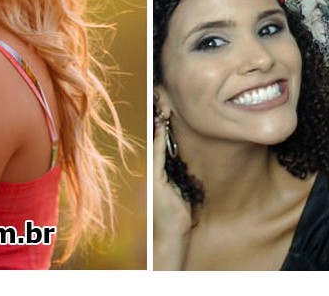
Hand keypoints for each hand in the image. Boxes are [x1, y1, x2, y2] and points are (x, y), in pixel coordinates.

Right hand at [151, 111, 192, 268]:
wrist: (172, 233)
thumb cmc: (177, 212)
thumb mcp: (177, 185)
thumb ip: (174, 168)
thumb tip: (178, 154)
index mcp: (155, 169)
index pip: (155, 138)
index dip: (157, 119)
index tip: (161, 101)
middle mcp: (150, 168)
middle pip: (151, 136)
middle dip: (154, 115)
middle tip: (159, 95)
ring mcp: (151, 173)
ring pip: (153, 141)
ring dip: (157, 122)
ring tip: (161, 103)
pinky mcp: (155, 179)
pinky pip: (158, 153)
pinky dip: (160, 138)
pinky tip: (162, 124)